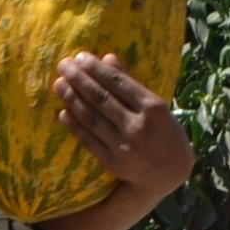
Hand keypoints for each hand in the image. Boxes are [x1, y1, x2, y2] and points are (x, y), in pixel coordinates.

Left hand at [50, 53, 193, 201]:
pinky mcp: (113, 162)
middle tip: (63, 65)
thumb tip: (107, 58)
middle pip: (101, 99)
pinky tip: (63, 112)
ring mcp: (125, 145)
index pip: (118, 82)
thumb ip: (131, 83)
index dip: (96, 69)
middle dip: (79, 80)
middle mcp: (138, 126)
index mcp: (153, 107)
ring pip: (92, 118)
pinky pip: (89, 140)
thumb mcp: (156, 106)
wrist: (170, 172)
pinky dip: (75, 126)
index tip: (80, 57)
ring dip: (73, 99)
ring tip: (59, 84)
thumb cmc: (164, 132)